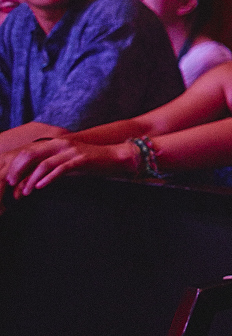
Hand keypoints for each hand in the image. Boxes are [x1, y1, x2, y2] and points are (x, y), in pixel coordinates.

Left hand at [6, 138, 131, 195]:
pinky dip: (48, 179)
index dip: (17, 165)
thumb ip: (54, 164)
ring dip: (31, 179)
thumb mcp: (69, 160)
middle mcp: (62, 143)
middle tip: (11, 185)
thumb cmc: (93, 161)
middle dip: (18, 171)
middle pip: (31, 155)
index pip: (29, 151)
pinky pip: (60, 169)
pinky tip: (40, 187)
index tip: (11, 180)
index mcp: (56, 143)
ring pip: (44, 164)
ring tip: (24, 192)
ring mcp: (71, 150)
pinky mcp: (81, 159)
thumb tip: (36, 177)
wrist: (118, 156)